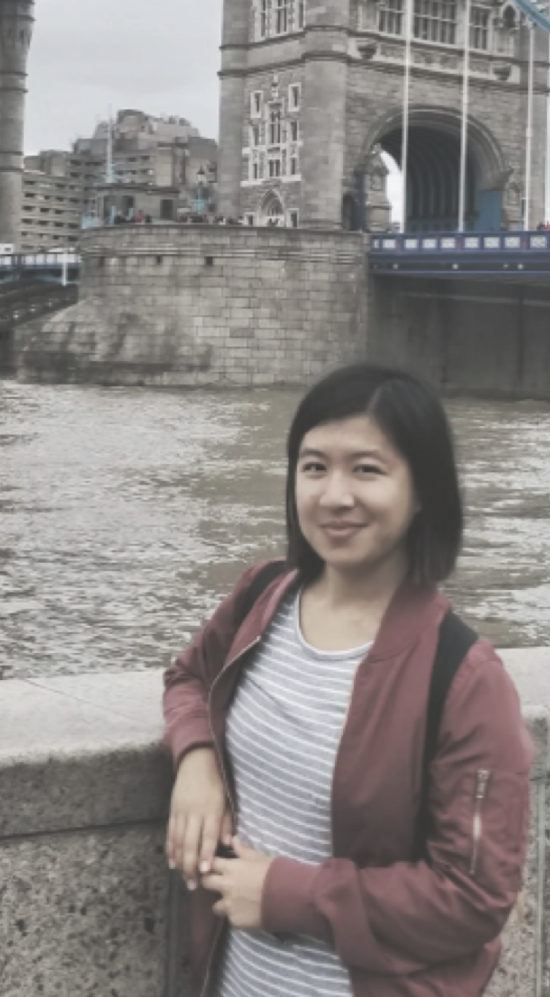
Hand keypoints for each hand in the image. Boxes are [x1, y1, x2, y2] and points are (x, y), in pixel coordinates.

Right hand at [165, 747, 232, 889]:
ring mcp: (181, 813)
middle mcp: (194, 813)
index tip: (205, 871)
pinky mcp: (172, 811)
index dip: (206, 854)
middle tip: (193, 883)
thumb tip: (226, 843)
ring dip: (180, 861)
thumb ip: (226, 822)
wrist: (196, 763)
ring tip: (183, 877)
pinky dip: (170, 849)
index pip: (208, 836)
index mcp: (211, 810)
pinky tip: (171, 862)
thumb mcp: (226, 800)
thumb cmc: (216, 783)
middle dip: (191, 865)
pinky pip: (170, 833)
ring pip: (178, 841)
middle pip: (190, 843)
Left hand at [201, 836, 273, 930]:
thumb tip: (233, 839)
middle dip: (209, 883)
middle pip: (206, 884)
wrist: (287, 896)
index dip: (210, 864)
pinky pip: (231, 918)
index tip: (212, 866)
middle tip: (218, 884)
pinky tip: (247, 913)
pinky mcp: (236, 921)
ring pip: (215, 906)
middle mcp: (225, 887)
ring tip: (233, 903)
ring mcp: (229, 906)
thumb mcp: (259, 857)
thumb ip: (243, 850)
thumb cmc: (274, 872)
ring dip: (222, 904)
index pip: (210, 863)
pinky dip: (236, 915)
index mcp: (231, 868)